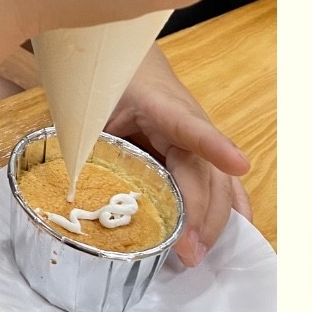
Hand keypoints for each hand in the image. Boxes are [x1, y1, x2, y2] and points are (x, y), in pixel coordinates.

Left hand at [106, 49, 251, 265]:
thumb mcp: (91, 107)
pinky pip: (221, 180)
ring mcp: (200, 135)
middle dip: (202, 214)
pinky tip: (238, 232)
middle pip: (205, 170)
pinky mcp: (200, 149)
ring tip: (200, 254)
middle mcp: (190, 121)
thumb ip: (85, 141)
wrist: (129, 57)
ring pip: (218, 180)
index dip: (215, 146)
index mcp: (161, 106)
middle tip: (190, 253)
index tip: (239, 164)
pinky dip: (231, 206)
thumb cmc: (110, 81)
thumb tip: (72, 190)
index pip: (191, 126)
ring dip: (214, 219)